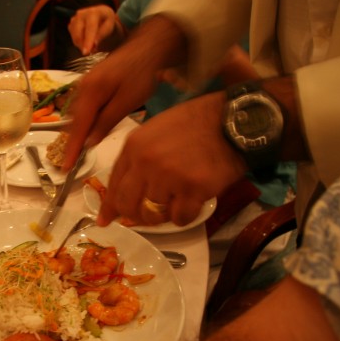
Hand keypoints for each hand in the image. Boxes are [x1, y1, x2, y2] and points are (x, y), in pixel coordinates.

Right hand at [62, 15, 186, 172]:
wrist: (149, 46)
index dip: (71, 149)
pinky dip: (83, 122)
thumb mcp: (126, 102)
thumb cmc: (141, 74)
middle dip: (72, 142)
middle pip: (72, 122)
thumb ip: (105, 122)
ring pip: (76, 115)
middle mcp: (82, 88)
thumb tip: (88, 142)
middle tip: (73, 164)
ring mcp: (85, 84)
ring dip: (77, 133)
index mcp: (90, 92)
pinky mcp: (91, 83)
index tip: (66, 167)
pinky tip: (90, 130)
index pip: (77, 128)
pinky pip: (82, 107)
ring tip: (79, 152)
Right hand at [68, 5, 120, 55]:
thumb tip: (94, 44)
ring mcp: (74, 18)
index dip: (88, 41)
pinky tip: (85, 41)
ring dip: (81, 45)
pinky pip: (72, 36)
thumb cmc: (107, 21)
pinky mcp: (71, 23)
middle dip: (83, 45)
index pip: (90, 28)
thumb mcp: (109, 27)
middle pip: (78, 33)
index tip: (86, 52)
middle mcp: (81, 13)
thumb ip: (102, 34)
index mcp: (93, 12)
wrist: (101, 15)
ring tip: (90, 46)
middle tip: (90, 53)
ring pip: (74, 36)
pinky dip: (78, 42)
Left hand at [98, 91, 247, 226]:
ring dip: (164, 215)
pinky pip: (179, 218)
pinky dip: (186, 215)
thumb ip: (137, 158)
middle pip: (128, 205)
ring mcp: (168, 177)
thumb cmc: (196, 124)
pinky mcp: (192, 189)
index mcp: (134, 146)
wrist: (233, 121)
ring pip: (153, 215)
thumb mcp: (156, 131)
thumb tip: (123, 191)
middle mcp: (146, 162)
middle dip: (136, 216)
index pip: (113, 184)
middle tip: (148, 216)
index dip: (110, 206)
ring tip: (177, 201)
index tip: (106, 220)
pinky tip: (193, 202)